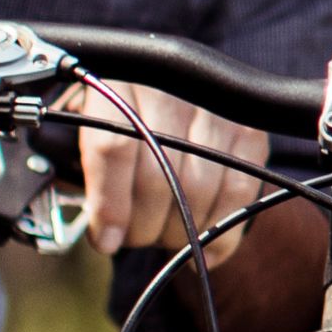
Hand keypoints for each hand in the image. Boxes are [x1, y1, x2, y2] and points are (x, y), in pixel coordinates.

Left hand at [76, 77, 275, 263]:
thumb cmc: (119, 125)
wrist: (169, 92)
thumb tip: (102, 234)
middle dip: (143, 224)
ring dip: (179, 230)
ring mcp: (214, 106)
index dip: (110, 202)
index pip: (114, 148)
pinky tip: (206, 250)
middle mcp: (170, 85)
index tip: (105, 240)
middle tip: (134, 239)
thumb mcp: (89, 132)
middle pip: (158, 172)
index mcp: (118, 81)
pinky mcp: (248, 129)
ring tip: (164, 239)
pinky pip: (238, 190)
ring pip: (197, 187)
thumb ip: (84, 172)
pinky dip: (223, 232)